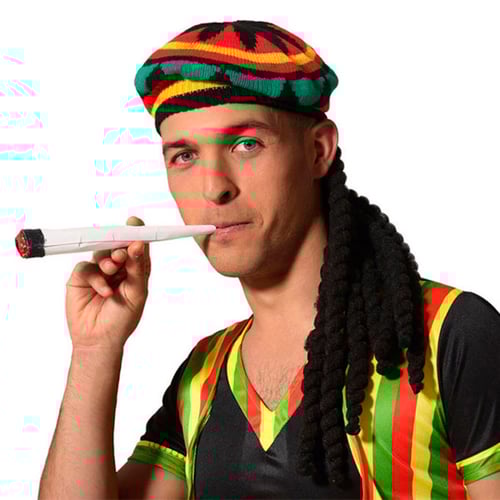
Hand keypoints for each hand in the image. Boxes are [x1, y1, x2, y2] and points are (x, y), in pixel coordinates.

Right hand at [65, 216, 150, 350]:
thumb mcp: (136, 293)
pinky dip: (97, 278)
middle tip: (121, 252)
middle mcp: (118, 267)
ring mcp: (99, 271)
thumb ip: (137, 268)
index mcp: (135, 269)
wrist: (100, 340)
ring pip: (102, 253)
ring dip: (108, 260)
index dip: (136, 233)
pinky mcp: (82, 278)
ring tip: (112, 270)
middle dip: (119, 246)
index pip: (136, 247)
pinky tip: (105, 292)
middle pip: (118, 246)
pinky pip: (87, 267)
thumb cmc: (122, 319)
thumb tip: (138, 244)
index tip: (134, 223)